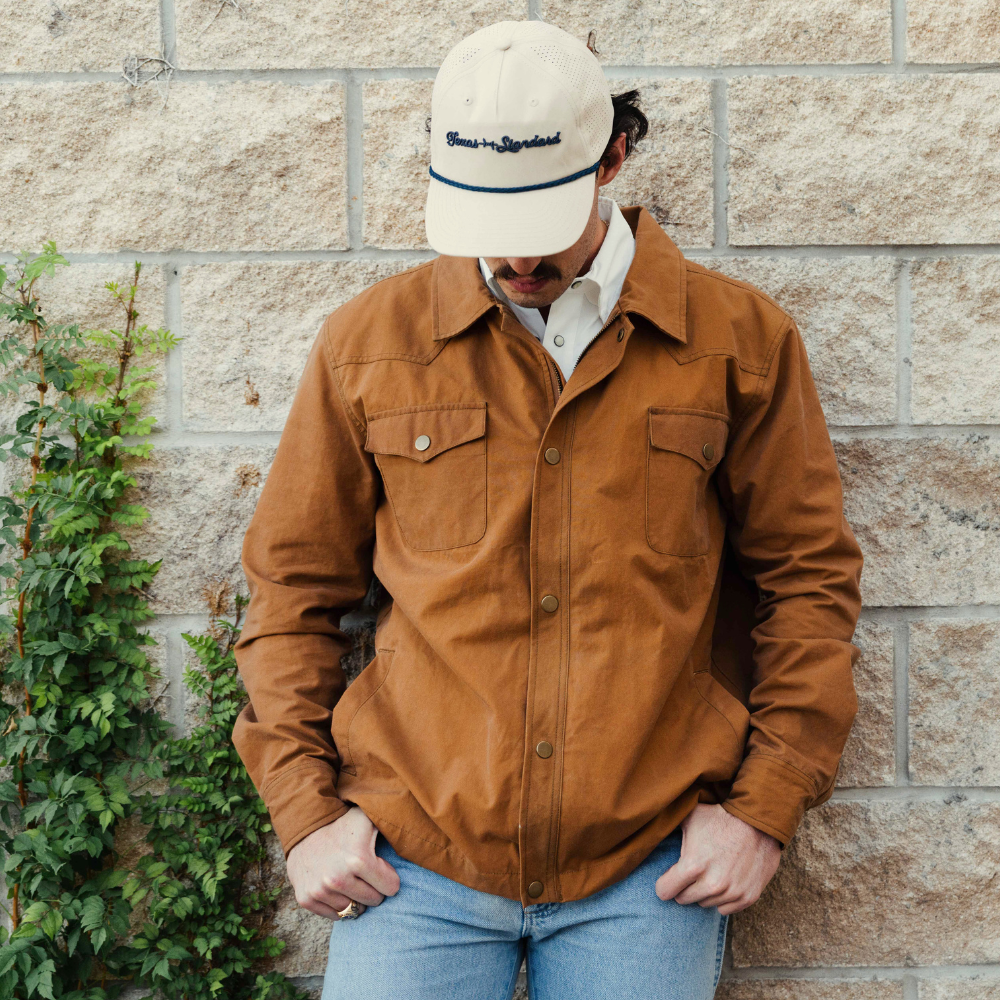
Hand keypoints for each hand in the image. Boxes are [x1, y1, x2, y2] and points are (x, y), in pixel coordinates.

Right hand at [286, 805, 399, 918]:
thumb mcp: (369, 817)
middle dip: (373, 887)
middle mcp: (337, 878)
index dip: (388, 876)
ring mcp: (320, 891)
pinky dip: (338, 905)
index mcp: (358, 859)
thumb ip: (393, 819)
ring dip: (356, 897)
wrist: (304, 830)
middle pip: (374, 901)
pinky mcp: (306, 899)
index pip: (391, 888)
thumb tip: (416, 823)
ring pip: (354, 911)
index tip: (380, 865)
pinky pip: (335, 916)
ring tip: (350, 879)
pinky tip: (336, 887)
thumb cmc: (345, 825)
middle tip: (364, 873)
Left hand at [655, 803, 780, 914]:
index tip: (669, 877)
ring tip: (711, 871)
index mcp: (692, 866)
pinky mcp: (747, 898)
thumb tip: (644, 825)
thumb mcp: (690, 817)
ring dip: (704, 892)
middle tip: (692, 871)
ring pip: (704, 904)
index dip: (664, 883)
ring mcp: (731, 893)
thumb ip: (669, 825)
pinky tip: (725, 879)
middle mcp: (711, 885)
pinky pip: (724, 909)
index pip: (664, 892)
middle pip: (683, 900)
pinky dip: (723, 898)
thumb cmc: (720, 817)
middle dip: (684, 887)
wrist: (759, 822)